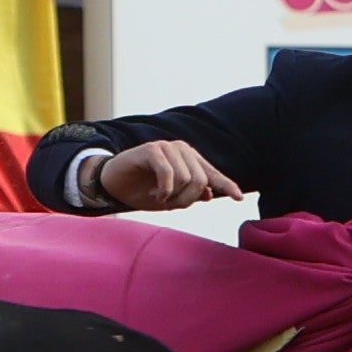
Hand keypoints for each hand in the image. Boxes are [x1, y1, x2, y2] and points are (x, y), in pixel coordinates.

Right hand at [97, 139, 242, 209]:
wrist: (112, 184)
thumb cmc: (142, 190)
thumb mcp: (170, 198)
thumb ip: (190, 195)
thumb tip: (209, 195)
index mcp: (190, 160)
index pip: (212, 175)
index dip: (226, 186)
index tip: (239, 198)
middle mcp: (182, 150)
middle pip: (200, 181)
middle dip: (186, 200)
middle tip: (169, 204)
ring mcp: (167, 147)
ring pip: (186, 179)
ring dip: (173, 197)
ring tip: (160, 198)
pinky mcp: (152, 149)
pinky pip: (168, 174)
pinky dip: (163, 190)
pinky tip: (155, 195)